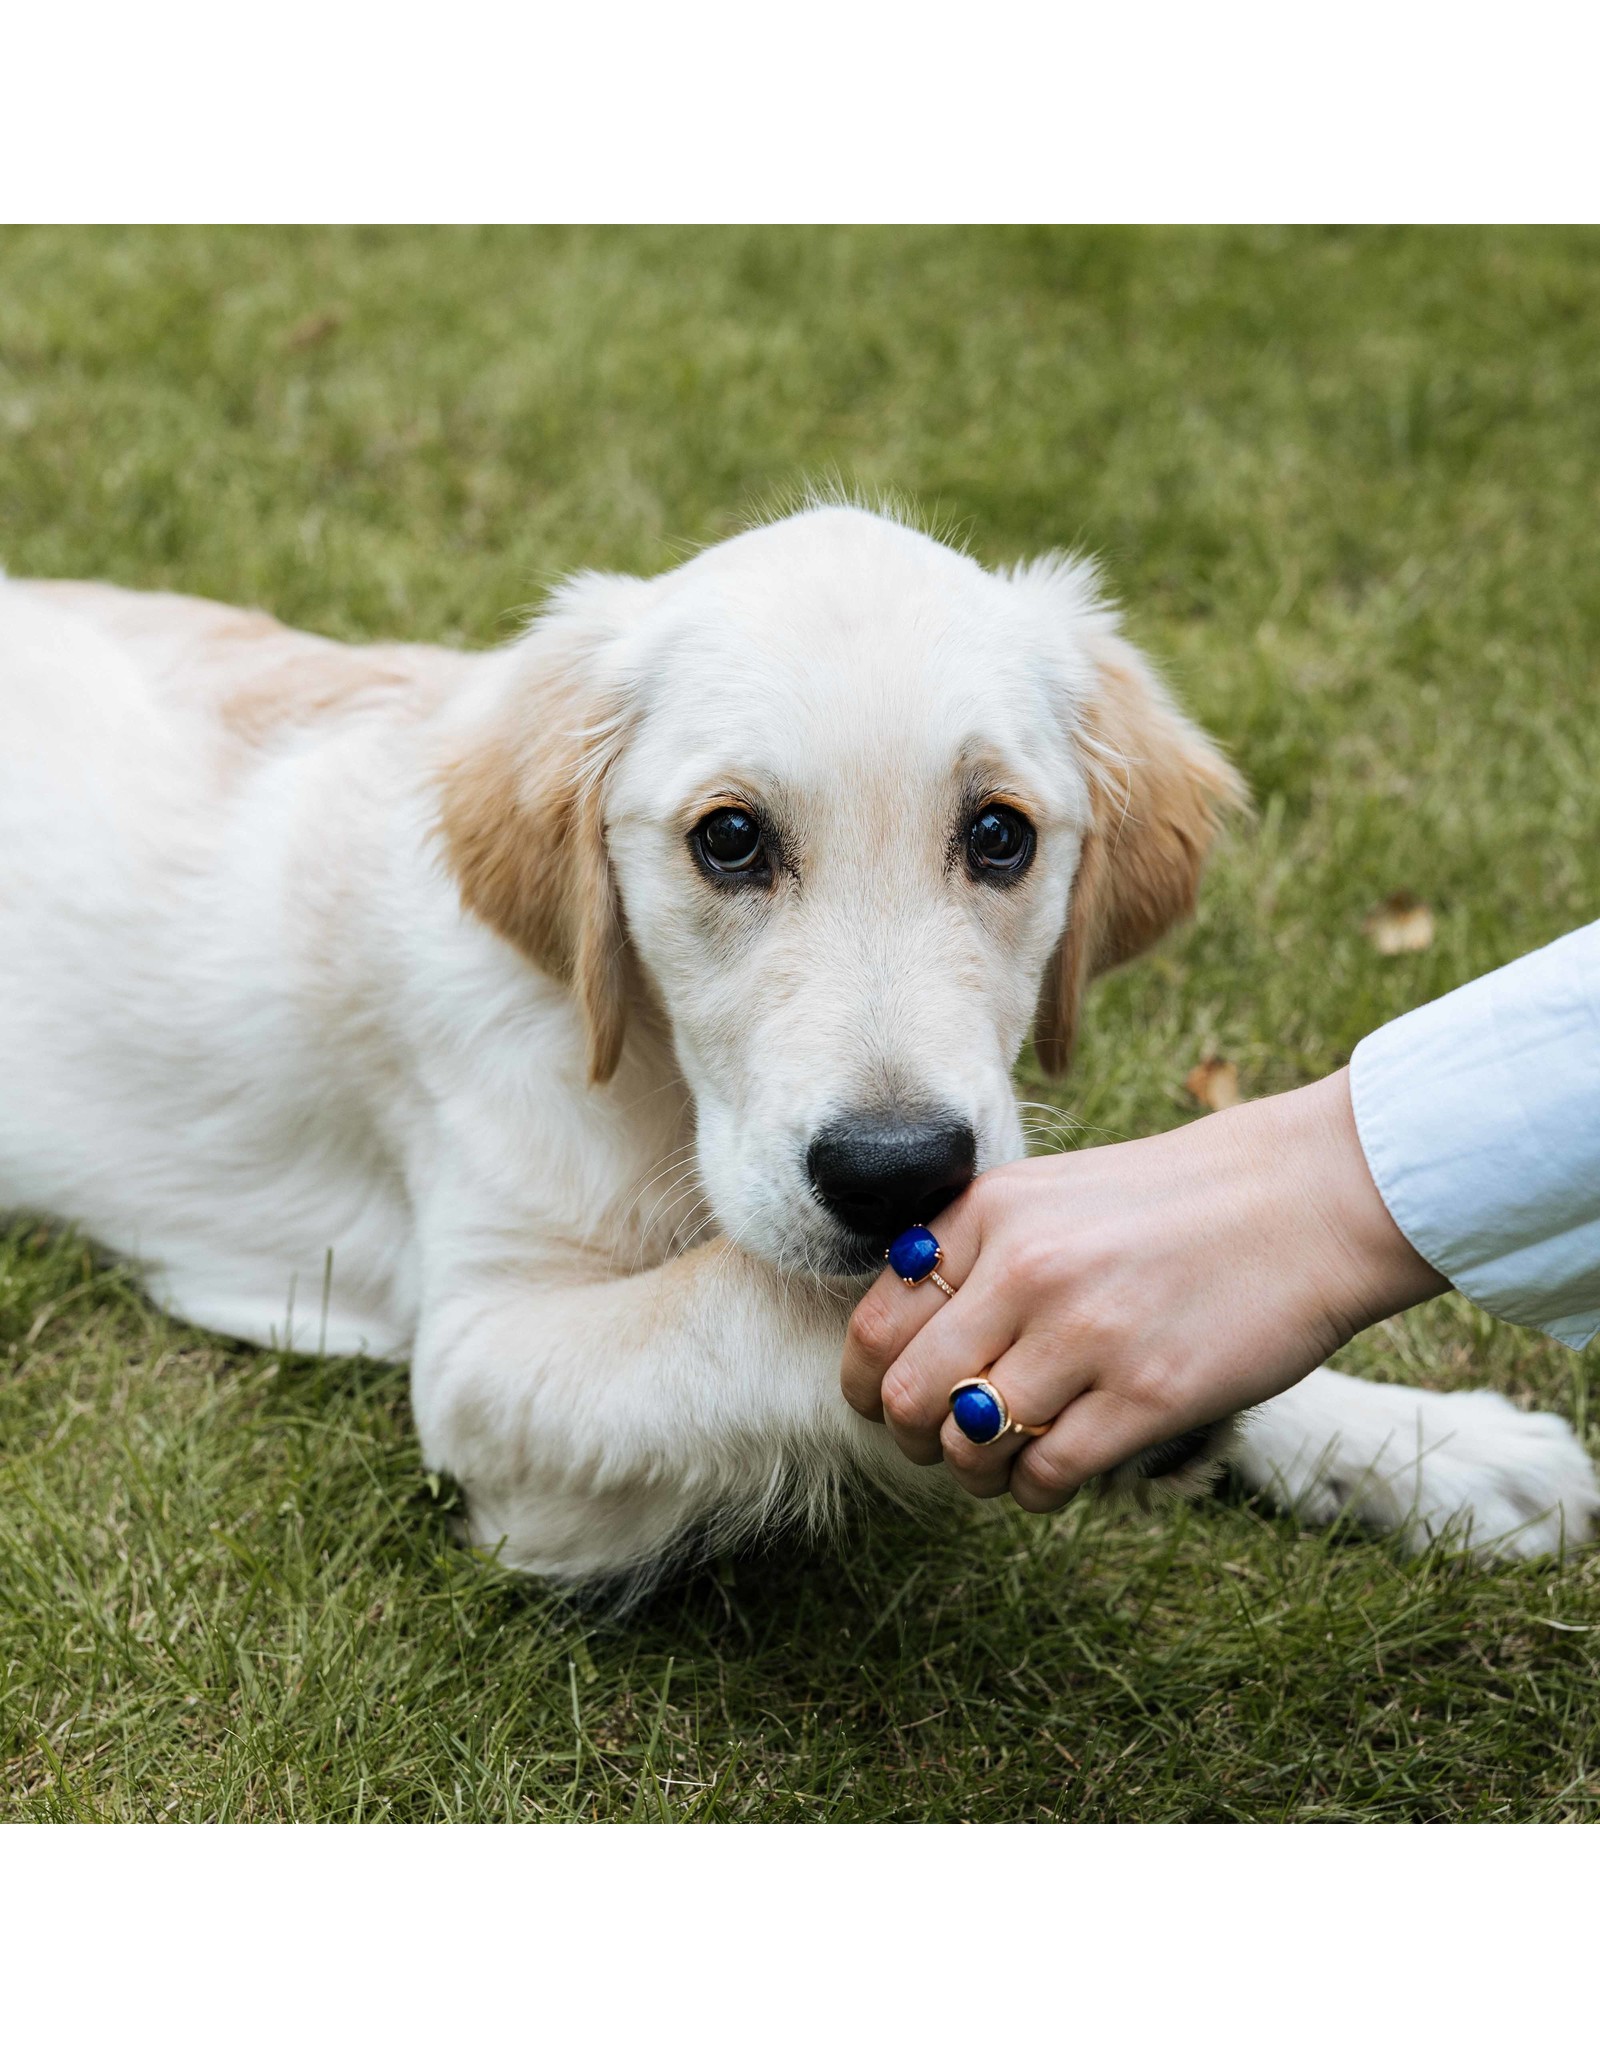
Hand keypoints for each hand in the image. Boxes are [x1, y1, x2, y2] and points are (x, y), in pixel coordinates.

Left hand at [839, 1069, 1445, 1510]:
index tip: (889, 1403)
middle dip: (914, 1437)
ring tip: (1008, 1458)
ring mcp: (1086, 1335)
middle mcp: (1024, 1270)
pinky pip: (1045, 1478)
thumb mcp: (1051, 1196)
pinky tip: (1058, 1470)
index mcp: (988, 1214)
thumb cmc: (1174, 1202)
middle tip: (946, 1442)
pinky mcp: (1147, 1396)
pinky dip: (1035, 1492)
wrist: (1305, 1199)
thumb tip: (901, 1345)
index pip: (874, 1324)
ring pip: (969, 1448)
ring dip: (976, 1472)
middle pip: (907, 1398)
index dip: (868, 1382)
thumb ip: (972, 1254)